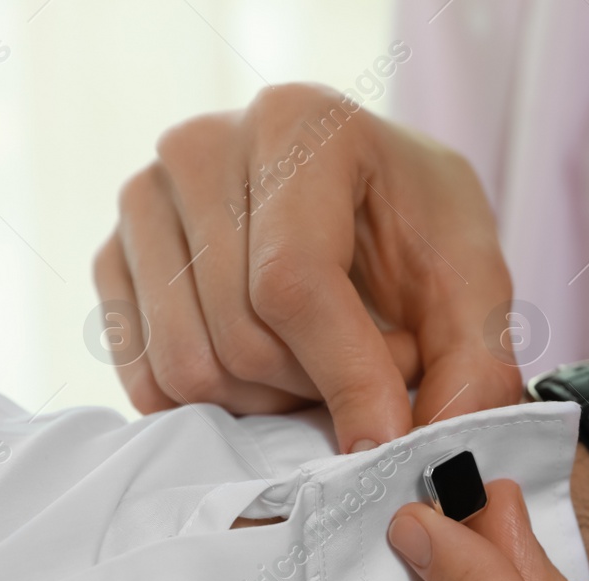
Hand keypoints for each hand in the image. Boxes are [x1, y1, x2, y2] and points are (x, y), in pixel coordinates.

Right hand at [93, 83, 518, 451]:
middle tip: (378, 363)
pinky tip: (274, 365)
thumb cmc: (423, 230)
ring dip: (273, 398)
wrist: (371, 199)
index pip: (294, 282)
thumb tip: (417, 448)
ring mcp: (143, 199)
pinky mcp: (112, 257)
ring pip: (190, 366)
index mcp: (297, 123)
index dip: (347, 379)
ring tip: (327, 359)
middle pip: (240, 335)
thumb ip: (472, 366)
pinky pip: (149, 377)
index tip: (388, 439)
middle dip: (322, 385)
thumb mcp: (476, 284)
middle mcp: (201, 146)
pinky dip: (220, 402)